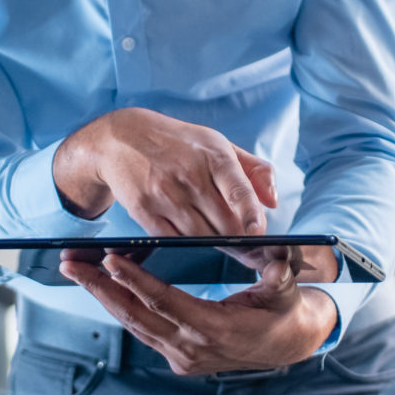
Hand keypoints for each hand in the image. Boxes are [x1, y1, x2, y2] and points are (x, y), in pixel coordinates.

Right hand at [54, 108, 277, 237]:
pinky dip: (189, 245)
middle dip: (242, 243)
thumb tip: (274, 201)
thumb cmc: (180, 144)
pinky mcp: (144, 211)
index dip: (250, 212)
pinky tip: (198, 243)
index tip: (260, 232)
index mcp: (213, 155)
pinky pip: (174, 239)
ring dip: (218, 246)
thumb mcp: (218, 143)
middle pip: (223, 223)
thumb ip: (254, 170)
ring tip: (233, 251)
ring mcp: (164, 194)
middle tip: (257, 255)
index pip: (237, 188)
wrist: (121, 139)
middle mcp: (189, 175)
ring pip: (201, 236)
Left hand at [60, 245, 336, 375]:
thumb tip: (280, 256)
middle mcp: (191, 348)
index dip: (135, 280)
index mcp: (214, 329)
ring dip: (102, 297)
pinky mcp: (177, 357)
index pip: (164, 301)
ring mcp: (181, 356)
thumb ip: (279, 274)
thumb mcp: (285, 291)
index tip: (109, 260)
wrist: (286, 345)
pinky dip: (121, 306)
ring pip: (133, 324)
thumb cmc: (282, 312)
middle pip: (135, 315)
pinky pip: (142, 330)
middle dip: (100, 288)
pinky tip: (103, 286)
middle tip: (71, 265)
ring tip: (77, 271)